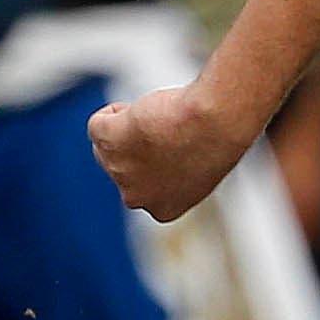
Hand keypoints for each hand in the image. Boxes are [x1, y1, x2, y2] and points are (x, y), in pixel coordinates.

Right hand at [91, 82, 251, 221]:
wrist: (216, 122)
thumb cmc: (219, 138)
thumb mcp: (201, 164)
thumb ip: (176, 170)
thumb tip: (162, 154)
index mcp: (164, 208)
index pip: (144, 183)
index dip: (155, 159)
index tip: (174, 147)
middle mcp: (137, 198)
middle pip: (122, 164)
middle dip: (137, 146)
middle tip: (168, 130)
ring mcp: (117, 171)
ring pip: (109, 143)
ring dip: (130, 128)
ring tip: (162, 122)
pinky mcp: (106, 142)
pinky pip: (100, 121)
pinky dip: (117, 111)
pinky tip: (146, 111)